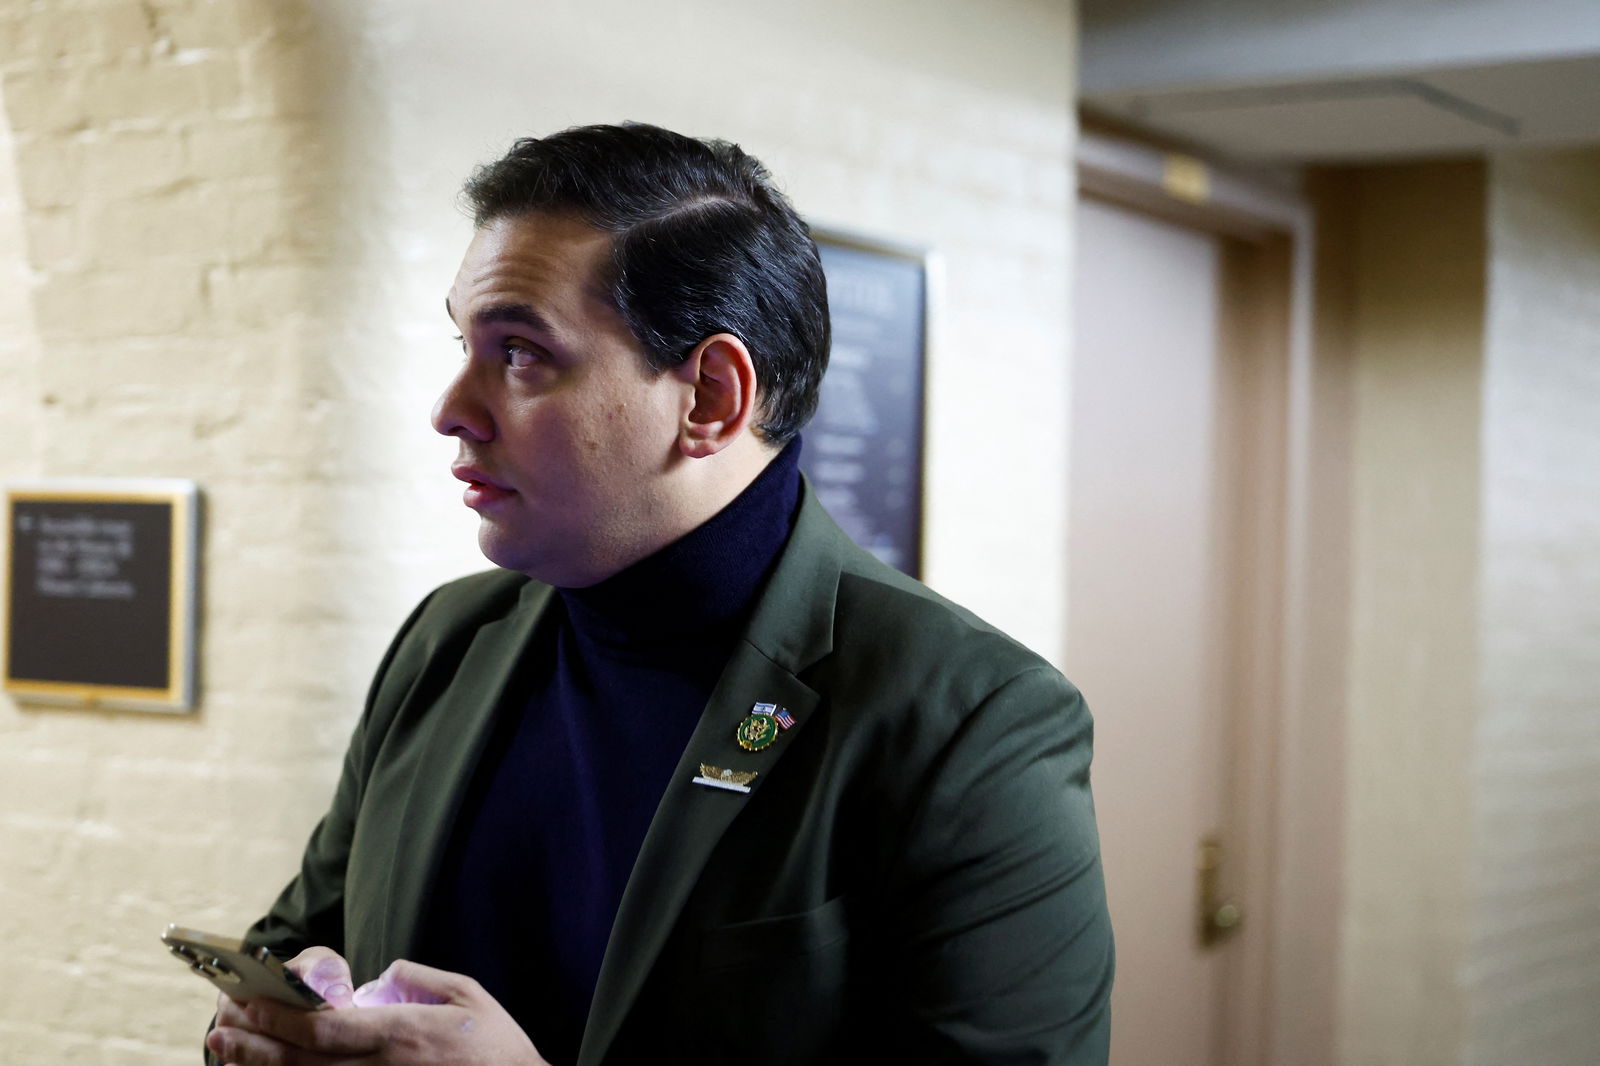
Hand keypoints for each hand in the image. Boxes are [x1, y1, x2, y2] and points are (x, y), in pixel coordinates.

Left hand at [207, 958, 546, 1065]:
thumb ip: (419, 977)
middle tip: (220, 1023)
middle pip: (299, 1061)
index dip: (276, 1015)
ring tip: (227, 1049)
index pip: (320, 1027)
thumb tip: (381, 974)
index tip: (247, 999)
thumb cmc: (497, 1047)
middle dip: (253, 1042)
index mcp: (400, 1035)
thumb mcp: (467, 995)